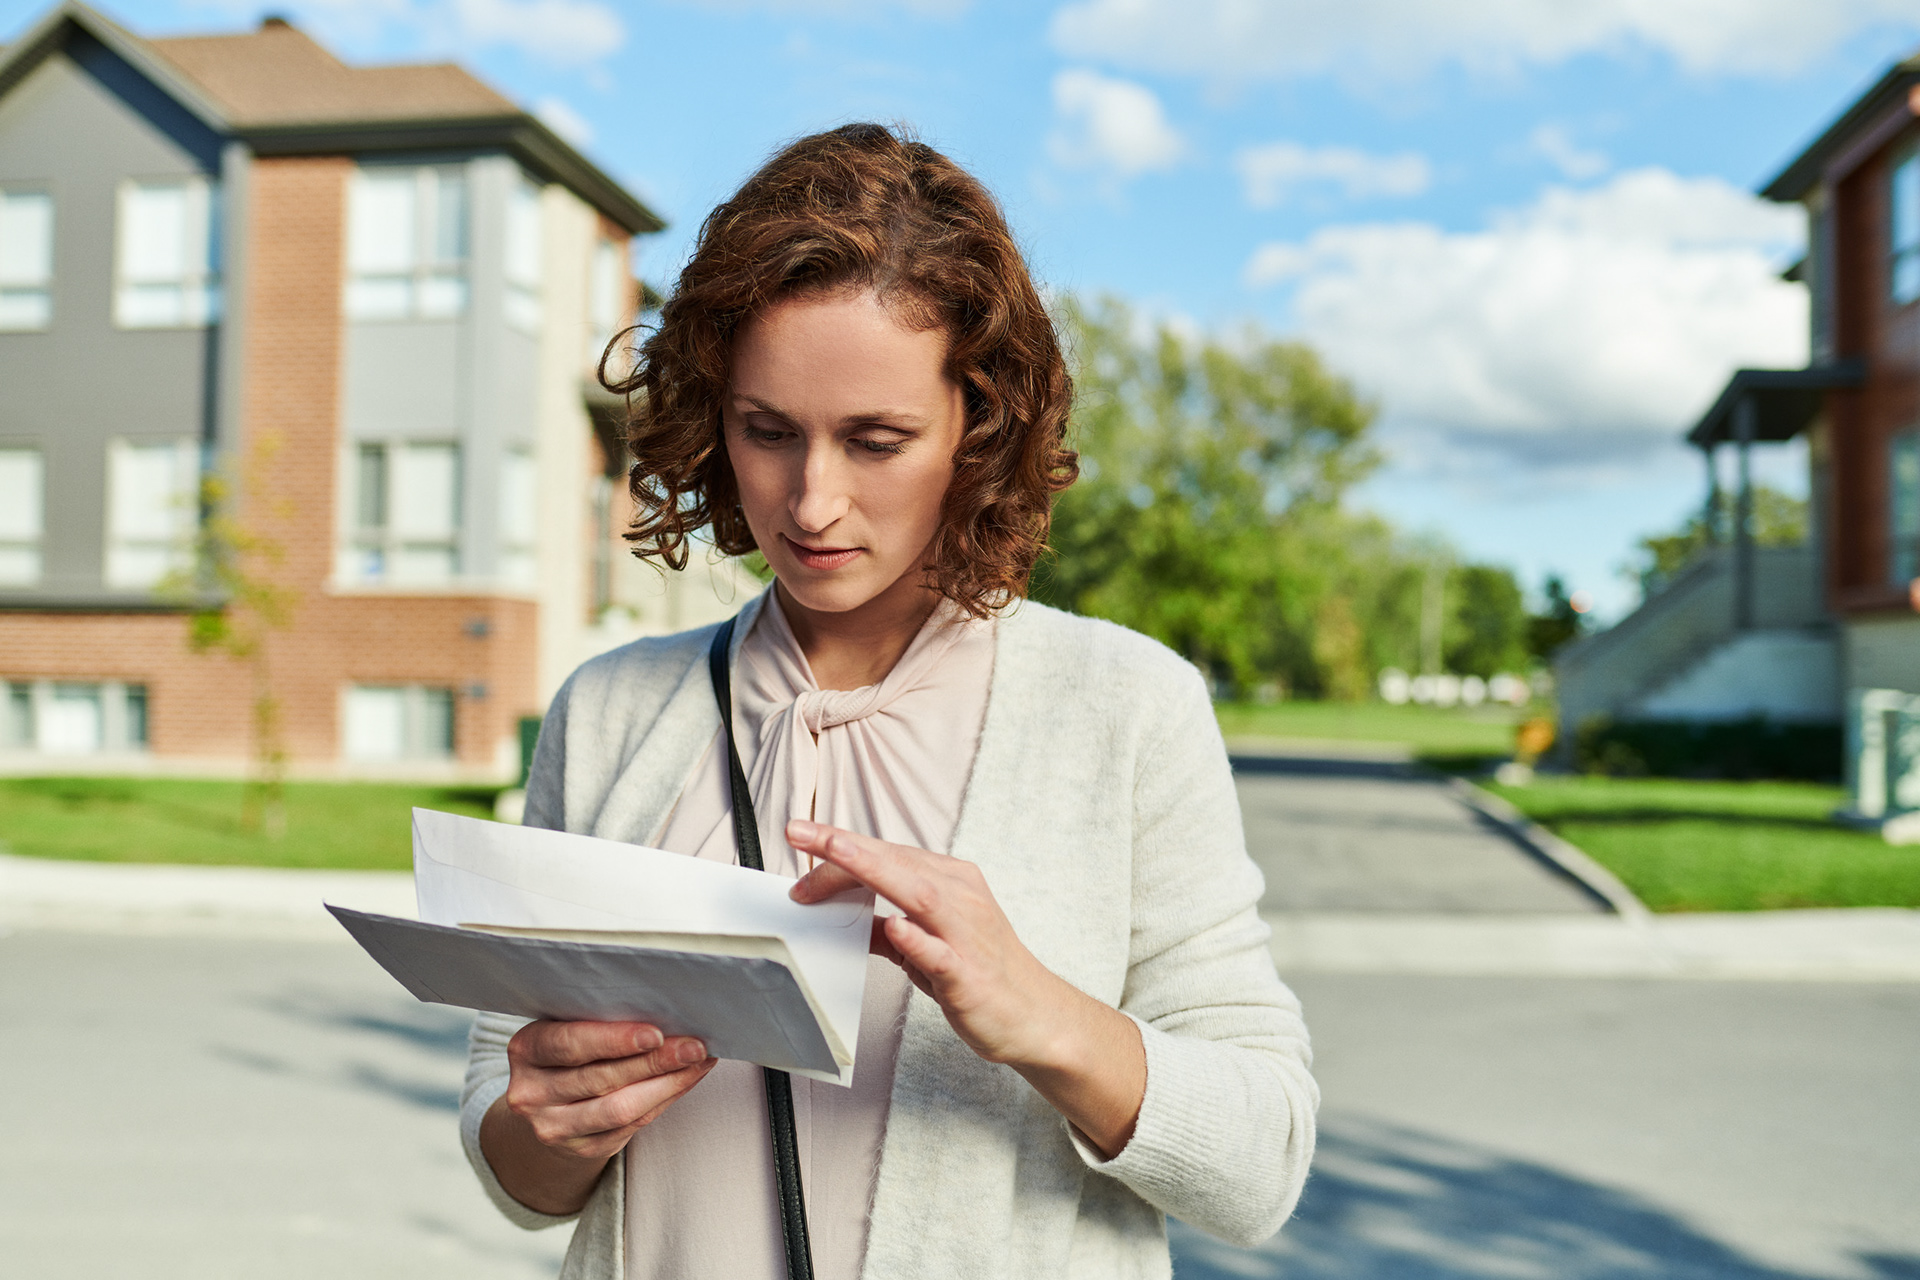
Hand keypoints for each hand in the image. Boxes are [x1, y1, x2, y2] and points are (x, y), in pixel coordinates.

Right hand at [504, 1020, 716, 1160]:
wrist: (546, 1106)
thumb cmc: (568, 1053)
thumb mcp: (566, 1028)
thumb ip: (598, 1020)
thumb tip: (664, 1008)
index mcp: (526, 1050)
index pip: (570, 1044)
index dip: (614, 1039)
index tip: (656, 1033)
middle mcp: (532, 1093)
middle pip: (602, 1077)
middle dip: (656, 1061)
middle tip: (694, 1046)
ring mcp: (554, 1127)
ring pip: (620, 1108)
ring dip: (668, 1083)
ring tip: (699, 1062)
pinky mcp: (582, 1149)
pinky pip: (632, 1126)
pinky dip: (665, 1099)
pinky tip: (686, 1080)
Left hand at [786, 819, 1145, 1156]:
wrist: (1037, 1018)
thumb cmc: (982, 975)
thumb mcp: (929, 946)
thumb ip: (889, 930)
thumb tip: (845, 916)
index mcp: (951, 884)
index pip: (889, 856)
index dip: (842, 849)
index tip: (802, 839)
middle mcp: (961, 899)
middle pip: (897, 864)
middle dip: (845, 847)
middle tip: (800, 834)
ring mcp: (967, 935)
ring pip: (919, 893)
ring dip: (874, 870)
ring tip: (836, 855)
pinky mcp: (970, 975)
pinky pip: (942, 953)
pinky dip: (918, 938)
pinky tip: (896, 928)